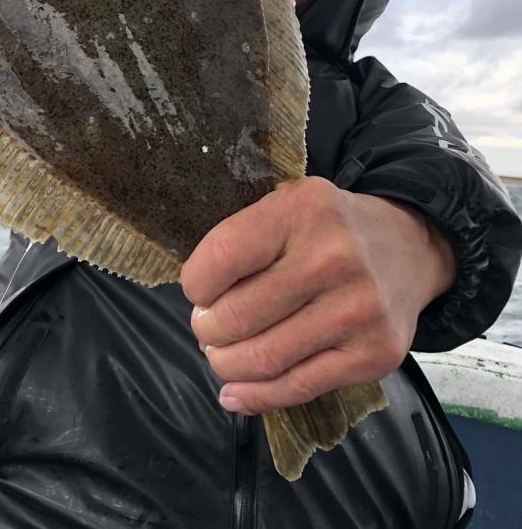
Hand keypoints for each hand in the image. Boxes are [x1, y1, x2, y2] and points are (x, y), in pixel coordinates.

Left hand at [180, 177, 455, 414]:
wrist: (408, 247)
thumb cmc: (328, 228)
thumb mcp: (286, 205)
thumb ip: (243, 241)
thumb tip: (200, 305)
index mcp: (303, 210)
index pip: (222, 257)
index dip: (195, 284)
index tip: (198, 291)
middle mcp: (335, 258)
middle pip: (238, 316)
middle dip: (207, 329)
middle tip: (208, 328)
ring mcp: (359, 310)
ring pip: (264, 358)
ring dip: (226, 364)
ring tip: (222, 355)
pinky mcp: (374, 355)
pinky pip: (298, 387)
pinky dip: (256, 397)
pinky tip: (235, 392)